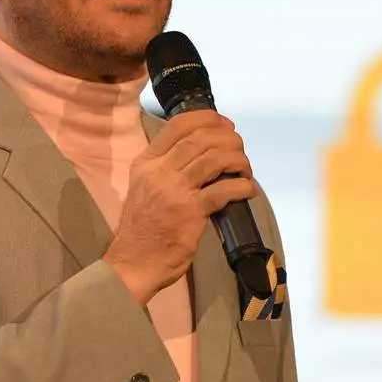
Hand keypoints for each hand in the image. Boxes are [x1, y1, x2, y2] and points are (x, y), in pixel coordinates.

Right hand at [104, 110, 258, 303]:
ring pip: (215, 159)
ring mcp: (174, 191)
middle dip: (229, 139)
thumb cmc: (144, 226)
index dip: (208, 118)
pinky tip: (247, 190)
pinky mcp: (190, 212)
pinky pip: (224, 190)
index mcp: (146, 162)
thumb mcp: (145, 187)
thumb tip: (205, 151)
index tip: (225, 124)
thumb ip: (167, 168)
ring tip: (245, 170)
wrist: (134, 262)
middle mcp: (158, 171)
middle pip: (201, 139)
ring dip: (238, 160)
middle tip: (240, 149)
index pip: (177, 125)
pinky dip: (242, 186)